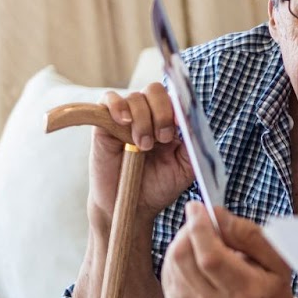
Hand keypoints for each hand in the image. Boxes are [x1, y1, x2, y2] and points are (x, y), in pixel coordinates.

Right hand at [90, 85, 195, 223]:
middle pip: (155, 90)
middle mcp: (149, 115)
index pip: (176, 98)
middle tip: (162, 139)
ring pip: (135, 97)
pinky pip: (108, 99)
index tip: (178, 127)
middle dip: (162, 113)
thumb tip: (192, 119)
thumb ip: (193, 143)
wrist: (132, 207)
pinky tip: (124, 122)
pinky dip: (117, 105)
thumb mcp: (185, 168)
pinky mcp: (104, 123)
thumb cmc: (159, 187)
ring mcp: (126, 118)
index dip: (178, 107)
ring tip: (142, 146)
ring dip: (142, 120)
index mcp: (170, 122)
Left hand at [161, 204, 297, 297]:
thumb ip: (248, 233)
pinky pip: (169, 268)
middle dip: (189, 229)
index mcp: (245, 292)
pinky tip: (197, 256)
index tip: (197, 207)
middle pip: (184, 257)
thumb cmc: (268, 281)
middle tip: (204, 220)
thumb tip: (215, 214)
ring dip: (185, 240)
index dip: (199, 228)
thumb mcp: (277, 256)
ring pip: (173, 260)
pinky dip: (180, 254)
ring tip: (206, 240)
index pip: (210, 258)